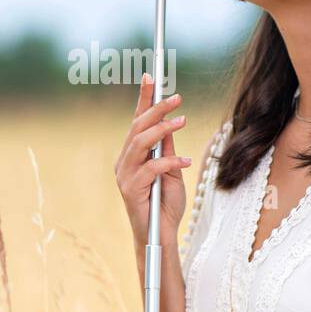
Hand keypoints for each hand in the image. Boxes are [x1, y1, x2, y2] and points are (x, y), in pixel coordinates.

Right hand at [114, 73, 189, 249]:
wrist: (162, 235)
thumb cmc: (166, 204)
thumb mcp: (173, 171)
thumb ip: (168, 149)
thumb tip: (170, 123)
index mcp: (133, 154)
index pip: (137, 121)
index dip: (143, 98)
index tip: (150, 75)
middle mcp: (125, 162)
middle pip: (137, 127)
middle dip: (157, 109)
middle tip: (177, 97)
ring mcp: (125, 176)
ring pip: (140, 143)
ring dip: (162, 130)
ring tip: (182, 121)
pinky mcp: (131, 190)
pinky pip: (151, 169)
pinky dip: (170, 163)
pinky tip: (185, 163)